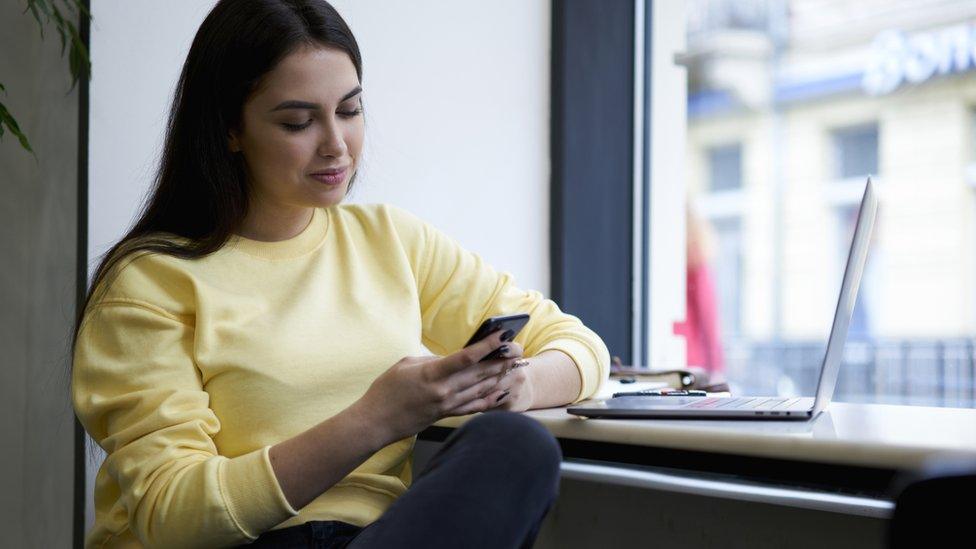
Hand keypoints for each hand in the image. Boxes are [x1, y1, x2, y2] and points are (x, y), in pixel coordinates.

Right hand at [356, 330, 523, 443]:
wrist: (376, 422)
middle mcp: (444, 390)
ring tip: (515, 366)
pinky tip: (502, 391)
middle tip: (517, 349)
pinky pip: (474, 406)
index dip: (487, 345)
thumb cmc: (386, 390)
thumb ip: (431, 360)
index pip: (466, 357)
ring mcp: (446, 405)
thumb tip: (451, 359)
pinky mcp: (446, 415)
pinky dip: (490, 398)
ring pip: (481, 389)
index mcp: (432, 374)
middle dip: (501, 360)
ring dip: (500, 376)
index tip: (502, 334)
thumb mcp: (405, 364)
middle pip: (480, 373)